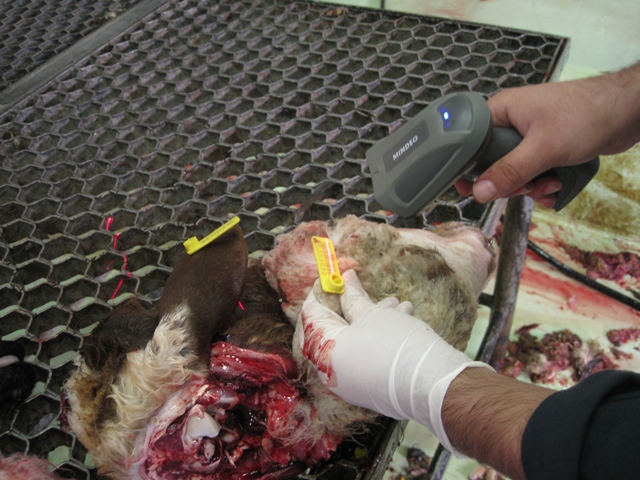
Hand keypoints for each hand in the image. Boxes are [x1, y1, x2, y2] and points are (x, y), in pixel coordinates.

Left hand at [300, 269, 490, 454]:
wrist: (433, 386)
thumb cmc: (397, 346)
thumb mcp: (373, 314)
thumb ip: (353, 297)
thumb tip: (346, 280)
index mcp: (324, 352)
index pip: (311, 316)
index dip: (321, 293)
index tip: (332, 277)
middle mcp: (333, 371)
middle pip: (333, 329)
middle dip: (349, 304)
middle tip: (359, 286)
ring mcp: (352, 382)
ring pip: (354, 341)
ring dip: (371, 318)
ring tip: (395, 302)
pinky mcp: (371, 387)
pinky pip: (366, 355)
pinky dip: (377, 336)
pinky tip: (402, 320)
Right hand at [455, 64, 639, 206]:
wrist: (628, 111)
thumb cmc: (587, 115)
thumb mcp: (543, 148)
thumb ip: (509, 172)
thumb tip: (479, 192)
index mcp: (501, 112)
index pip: (469, 143)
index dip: (469, 168)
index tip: (472, 189)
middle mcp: (511, 123)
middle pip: (493, 164)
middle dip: (512, 182)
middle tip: (528, 184)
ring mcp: (529, 137)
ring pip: (515, 173)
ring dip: (532, 185)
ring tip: (552, 181)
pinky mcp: (546, 148)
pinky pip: (533, 174)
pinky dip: (544, 184)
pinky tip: (558, 184)